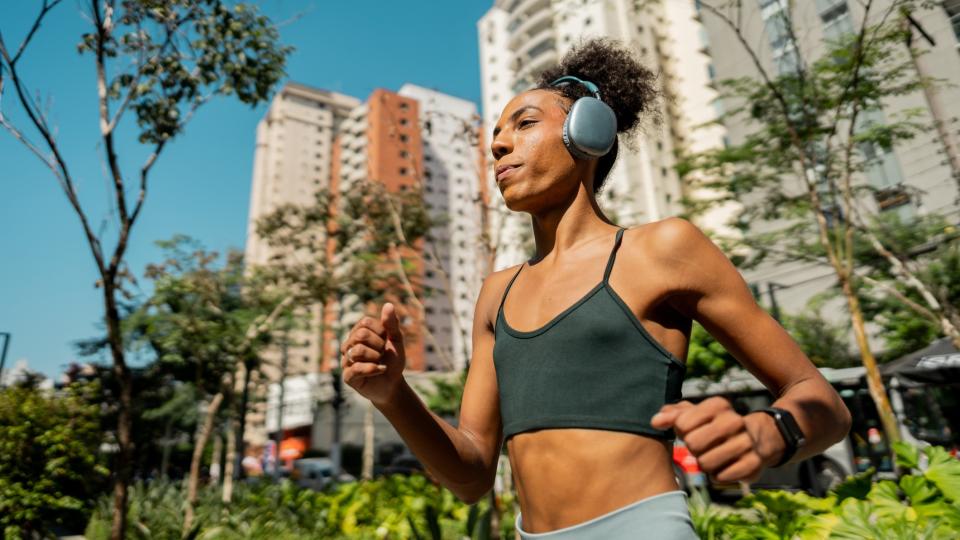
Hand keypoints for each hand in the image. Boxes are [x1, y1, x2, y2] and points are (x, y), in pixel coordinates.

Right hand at [339, 302, 405, 405]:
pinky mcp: (348, 376)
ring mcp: (346, 360)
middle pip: (360, 335)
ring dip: (376, 358)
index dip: (380, 332)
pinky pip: (356, 368)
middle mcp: (349, 345)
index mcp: (358, 332)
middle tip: (382, 354)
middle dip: (378, 345)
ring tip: (380, 363)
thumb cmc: (393, 360)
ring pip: (358, 351)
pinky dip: (373, 369)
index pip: (365, 323)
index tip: (386, 341)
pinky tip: (380, 370)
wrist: (394, 384)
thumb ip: (391, 323)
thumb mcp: (396, 340)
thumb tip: (388, 305)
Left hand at [651, 397, 784, 483]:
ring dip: (705, 464)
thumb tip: (655, 422)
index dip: (682, 431)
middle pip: (693, 445)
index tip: (691, 430)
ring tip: (713, 455)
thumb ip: (673, 415)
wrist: (758, 437)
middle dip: (694, 449)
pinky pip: (720, 477)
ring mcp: (746, 442)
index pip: (682, 424)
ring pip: (706, 464)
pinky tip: (725, 466)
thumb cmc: (715, 425)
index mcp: (717, 405)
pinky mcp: (753, 464)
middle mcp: (734, 421)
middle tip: (702, 446)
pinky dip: (718, 476)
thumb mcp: (696, 414)